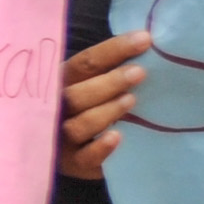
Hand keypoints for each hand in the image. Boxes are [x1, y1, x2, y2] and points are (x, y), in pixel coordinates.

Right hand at [59, 30, 147, 181]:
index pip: (84, 63)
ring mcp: (62, 138)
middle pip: (75, 95)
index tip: (144, 40)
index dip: (113, 50)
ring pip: (78, 126)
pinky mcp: (73, 164)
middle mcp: (56, 109)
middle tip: (139, 73)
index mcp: (61, 83)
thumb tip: (147, 42)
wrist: (68, 147)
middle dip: (108, 82)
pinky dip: (100, 148)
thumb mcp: (91, 84)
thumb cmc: (89, 107)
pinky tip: (118, 137)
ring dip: (105, 112)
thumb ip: (107, 69)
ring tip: (131, 101)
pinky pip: (84, 158)